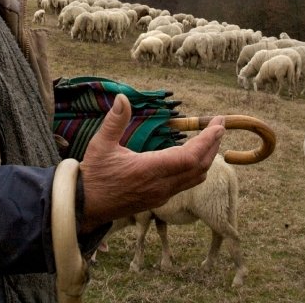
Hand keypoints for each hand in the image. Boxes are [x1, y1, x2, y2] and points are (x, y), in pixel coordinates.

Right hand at [78, 94, 224, 232]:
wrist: (85, 207)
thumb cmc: (93, 174)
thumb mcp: (101, 144)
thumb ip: (115, 120)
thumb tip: (123, 97)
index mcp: (150, 169)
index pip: (190, 157)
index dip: (207, 140)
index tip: (218, 124)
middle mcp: (161, 185)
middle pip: (200, 167)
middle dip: (213, 145)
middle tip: (219, 125)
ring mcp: (161, 194)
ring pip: (195, 177)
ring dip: (207, 158)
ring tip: (210, 139)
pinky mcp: (158, 199)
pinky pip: (186, 183)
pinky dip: (196, 167)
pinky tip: (191, 156)